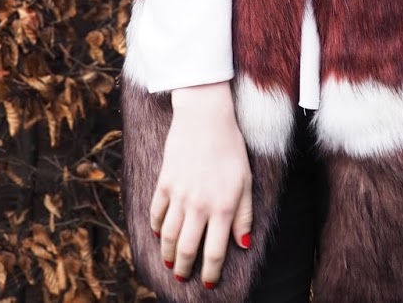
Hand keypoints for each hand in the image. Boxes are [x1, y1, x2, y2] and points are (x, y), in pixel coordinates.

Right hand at [152, 83, 253, 288]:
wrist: (205, 118)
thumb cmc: (231, 149)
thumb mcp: (245, 182)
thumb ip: (244, 215)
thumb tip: (243, 244)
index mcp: (222, 208)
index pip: (214, 251)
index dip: (210, 272)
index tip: (207, 283)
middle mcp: (198, 205)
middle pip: (188, 249)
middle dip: (185, 269)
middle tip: (184, 278)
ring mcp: (178, 195)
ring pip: (170, 236)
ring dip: (169, 254)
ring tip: (171, 263)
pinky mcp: (164, 182)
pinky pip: (157, 213)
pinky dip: (157, 228)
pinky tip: (160, 235)